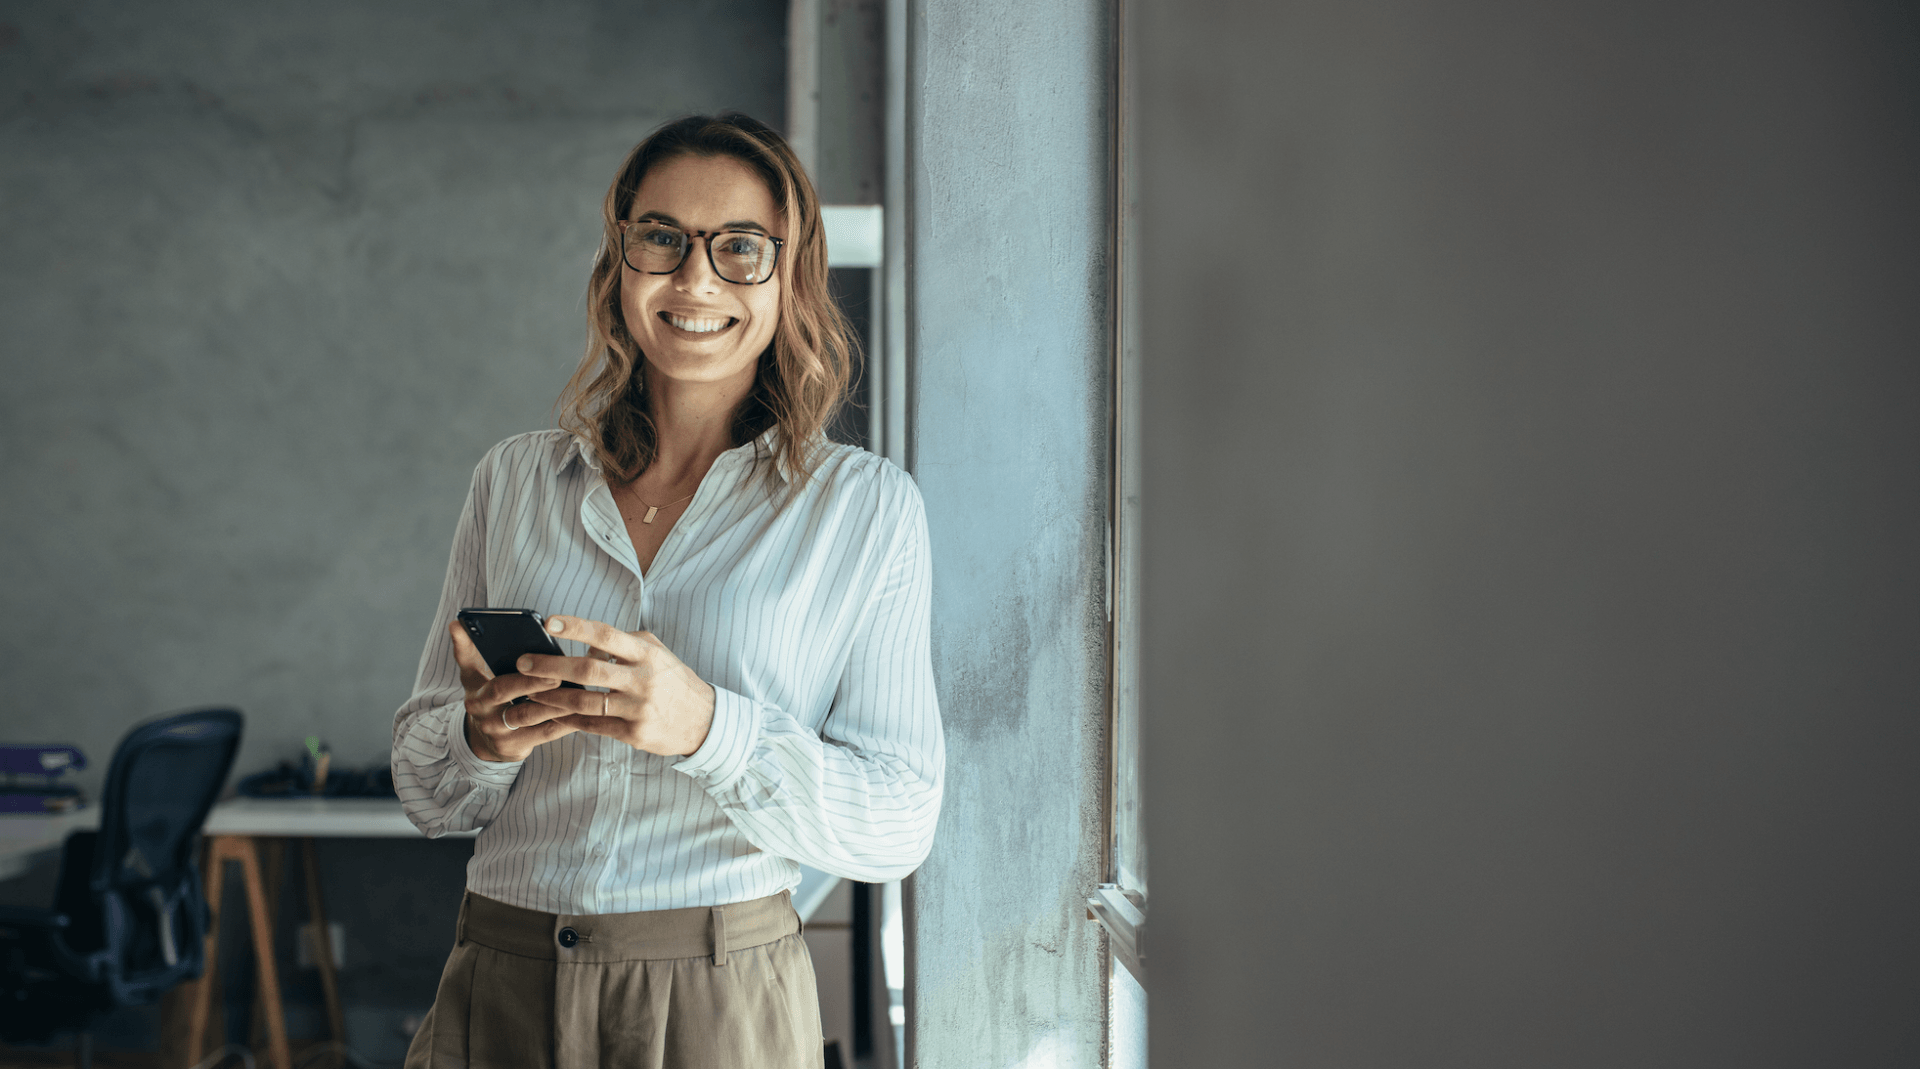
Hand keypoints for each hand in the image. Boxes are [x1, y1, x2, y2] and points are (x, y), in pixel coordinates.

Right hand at [447, 620, 580, 762]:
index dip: (513, 673)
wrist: (485, 741)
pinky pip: (546, 733)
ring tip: (579, 688)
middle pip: (509, 696)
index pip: (492, 679)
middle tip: (558, 672)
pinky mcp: (516, 748)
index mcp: (476, 693)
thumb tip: (456, 623)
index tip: (529, 660)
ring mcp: (499, 734)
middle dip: (533, 683)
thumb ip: (466, 650)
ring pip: (531, 715)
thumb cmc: (487, 698)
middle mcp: (484, 714)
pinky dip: (566, 720)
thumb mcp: (472, 676)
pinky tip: (583, 708)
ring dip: (556, 702)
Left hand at [520, 615, 715, 756]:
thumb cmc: (674, 681)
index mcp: (647, 654)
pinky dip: (569, 720)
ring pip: (585, 703)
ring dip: (552, 699)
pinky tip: (552, 715)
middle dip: (550, 667)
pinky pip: (593, 725)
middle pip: (588, 670)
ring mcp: (638, 708)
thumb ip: (625, 644)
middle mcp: (643, 679)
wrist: (704, 721)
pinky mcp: (634, 733)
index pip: (606, 635)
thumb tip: (588, 646)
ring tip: (528, 695)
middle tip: (523, 663)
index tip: (549, 623)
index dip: (576, 627)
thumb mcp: (657, 654)